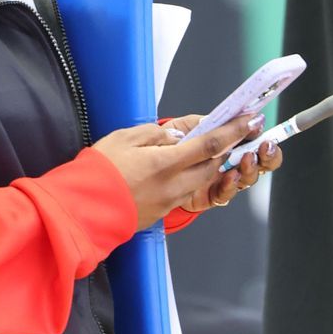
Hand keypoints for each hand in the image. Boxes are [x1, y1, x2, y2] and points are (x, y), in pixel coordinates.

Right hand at [92, 115, 278, 230]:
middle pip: (212, 166)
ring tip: (200, 153)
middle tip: (227, 135)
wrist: (81, 210)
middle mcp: (173, 184)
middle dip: (223, 150)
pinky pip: (183, 193)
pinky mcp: (160, 213)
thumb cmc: (97, 171)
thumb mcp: (123, 138)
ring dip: (206, 166)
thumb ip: (155, 134)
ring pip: (200, 181)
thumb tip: (177, 136)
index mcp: (165, 162)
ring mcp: (168, 202)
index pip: (210, 144)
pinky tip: (175, 171)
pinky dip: (187, 180)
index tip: (251, 120)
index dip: (234, 131)